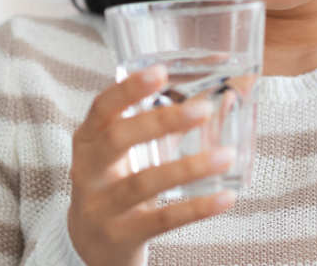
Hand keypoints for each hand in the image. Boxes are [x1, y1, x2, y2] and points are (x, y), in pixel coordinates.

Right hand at [67, 64, 236, 265]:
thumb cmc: (118, 181)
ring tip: (226, 156)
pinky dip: (196, 208)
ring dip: (188, 168)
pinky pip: (161, 220)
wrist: (91, 244)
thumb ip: (167, 122)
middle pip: (116, 139)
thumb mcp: (128, 150)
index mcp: (89, 139)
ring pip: (142, 183)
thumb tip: (228, 90)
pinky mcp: (120, 235)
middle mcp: (88, 170)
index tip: (159, 72)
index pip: (101, 107)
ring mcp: (101, 206)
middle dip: (160, 122)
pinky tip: (225, 197)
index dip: (128, 90)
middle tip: (202, 110)